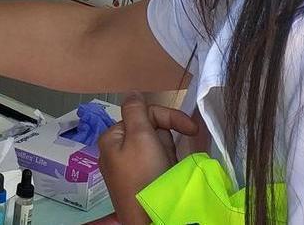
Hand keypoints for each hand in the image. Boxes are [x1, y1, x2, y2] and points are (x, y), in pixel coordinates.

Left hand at [98, 92, 198, 224]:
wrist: (150, 219)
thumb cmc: (144, 176)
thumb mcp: (140, 136)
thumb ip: (136, 111)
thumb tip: (132, 92)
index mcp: (112, 137)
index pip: (143, 114)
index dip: (168, 118)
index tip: (191, 129)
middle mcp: (116, 151)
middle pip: (150, 130)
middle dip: (166, 140)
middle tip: (167, 157)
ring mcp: (128, 168)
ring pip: (156, 147)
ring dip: (168, 154)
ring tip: (167, 169)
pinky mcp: (140, 182)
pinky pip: (157, 164)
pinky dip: (166, 167)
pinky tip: (167, 177)